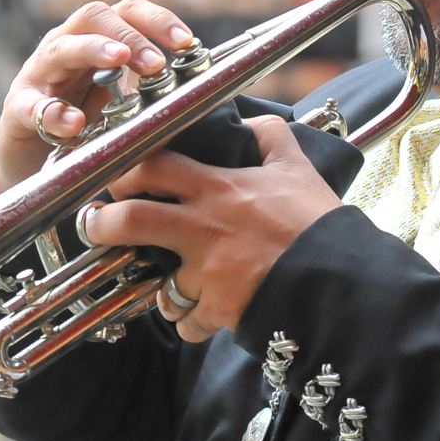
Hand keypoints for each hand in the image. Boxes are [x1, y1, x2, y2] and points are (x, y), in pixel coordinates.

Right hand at [0, 0, 192, 194]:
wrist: (33, 160)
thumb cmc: (84, 123)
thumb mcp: (121, 103)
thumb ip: (150, 92)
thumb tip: (203, 89)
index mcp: (96, 40)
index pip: (128, 11)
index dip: (158, 19)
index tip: (187, 42)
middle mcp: (66, 46)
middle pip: (95, 16)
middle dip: (130, 35)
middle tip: (157, 62)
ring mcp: (39, 74)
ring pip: (61, 48)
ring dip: (93, 50)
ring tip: (118, 61)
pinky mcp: (18, 107)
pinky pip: (31, 104)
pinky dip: (52, 112)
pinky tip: (73, 123)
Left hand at [78, 117, 341, 342]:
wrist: (344, 278)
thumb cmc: (317, 222)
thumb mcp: (296, 167)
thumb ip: (270, 136)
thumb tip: (250, 117)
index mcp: (216, 188)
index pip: (150, 165)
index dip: (121, 168)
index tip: (111, 175)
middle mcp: (202, 227)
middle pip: (130, 220)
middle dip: (101, 225)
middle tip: (95, 226)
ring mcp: (206, 272)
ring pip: (156, 283)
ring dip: (156, 288)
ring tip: (161, 284)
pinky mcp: (217, 310)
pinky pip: (188, 323)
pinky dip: (191, 323)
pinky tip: (202, 316)